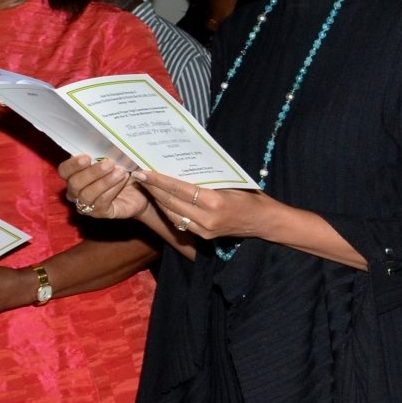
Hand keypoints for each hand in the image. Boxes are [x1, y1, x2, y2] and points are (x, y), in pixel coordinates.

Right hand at [59, 155, 151, 221]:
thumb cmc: (122, 170)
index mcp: (75, 174)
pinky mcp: (100, 213)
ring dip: (104, 182)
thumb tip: (100, 141)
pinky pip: (101, 203)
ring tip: (120, 172)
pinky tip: (122, 181)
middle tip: (110, 163)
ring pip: (87, 194)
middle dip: (92, 172)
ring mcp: (86, 204)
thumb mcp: (113, 158)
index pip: (64, 170)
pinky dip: (112, 190)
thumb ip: (103, 152)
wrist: (141, 189)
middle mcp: (76, 191)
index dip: (72, 165)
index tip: (87, 157)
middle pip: (74, 183)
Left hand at [135, 169, 266, 240]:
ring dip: (157, 200)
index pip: (178, 189)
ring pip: (172, 214)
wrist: (264, 222)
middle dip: (153, 189)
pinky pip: (180, 222)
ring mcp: (204, 229)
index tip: (143, 172)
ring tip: (146, 186)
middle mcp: (206, 218)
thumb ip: (207, 179)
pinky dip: (168, 210)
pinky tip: (161, 200)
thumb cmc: (250, 196)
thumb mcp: (230, 182)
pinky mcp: (204, 236)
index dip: (159, 180)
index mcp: (214, 201)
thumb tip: (181, 166)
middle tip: (138, 176)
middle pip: (171, 202)